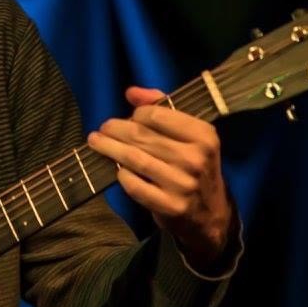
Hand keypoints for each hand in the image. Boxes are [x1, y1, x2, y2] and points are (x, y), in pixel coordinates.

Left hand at [87, 86, 232, 270]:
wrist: (211, 214)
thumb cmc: (195, 166)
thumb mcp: (190, 135)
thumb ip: (162, 108)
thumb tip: (132, 92)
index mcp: (204, 135)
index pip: (158, 115)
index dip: (137, 114)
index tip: (129, 117)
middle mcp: (195, 158)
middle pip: (142, 136)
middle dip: (115, 130)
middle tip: (102, 129)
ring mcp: (183, 184)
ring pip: (135, 159)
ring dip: (110, 148)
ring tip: (96, 142)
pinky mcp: (170, 206)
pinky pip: (134, 186)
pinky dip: (121, 175)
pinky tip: (116, 169)